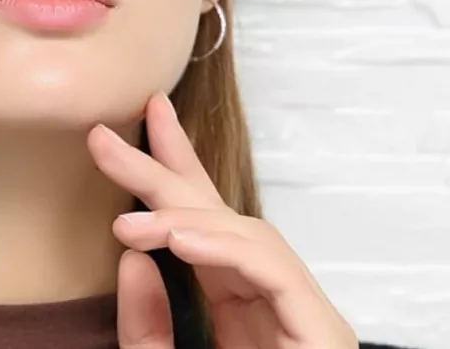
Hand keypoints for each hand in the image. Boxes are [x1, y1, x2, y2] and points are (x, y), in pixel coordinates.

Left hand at [87, 91, 358, 348]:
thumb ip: (147, 331)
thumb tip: (132, 258)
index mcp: (236, 312)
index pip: (201, 227)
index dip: (171, 171)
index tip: (138, 124)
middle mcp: (270, 305)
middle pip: (221, 216)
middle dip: (173, 165)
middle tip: (127, 122)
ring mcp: (302, 318)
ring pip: (245, 235)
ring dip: (185, 213)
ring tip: (128, 214)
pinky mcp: (323, 334)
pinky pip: (271, 270)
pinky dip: (222, 247)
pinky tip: (174, 238)